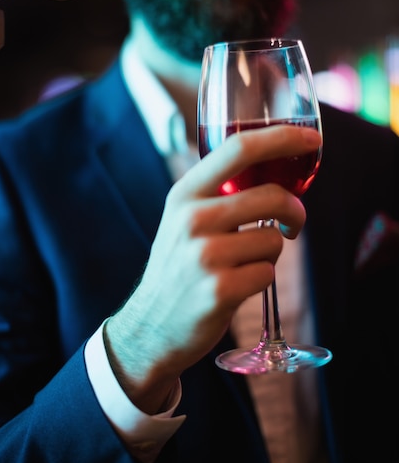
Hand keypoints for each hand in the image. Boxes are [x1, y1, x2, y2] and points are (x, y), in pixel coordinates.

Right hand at [104, 125, 320, 412]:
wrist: (150, 324)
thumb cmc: (177, 265)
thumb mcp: (183, 217)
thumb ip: (217, 192)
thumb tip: (273, 169)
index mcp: (185, 192)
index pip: (239, 148)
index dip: (282, 138)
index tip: (312, 139)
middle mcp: (192, 218)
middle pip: (272, 195)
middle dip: (295, 211)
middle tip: (293, 223)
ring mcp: (204, 255)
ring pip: (273, 239)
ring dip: (270, 253)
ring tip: (244, 263)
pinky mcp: (220, 290)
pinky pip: (268, 273)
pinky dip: (262, 278)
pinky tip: (239, 285)